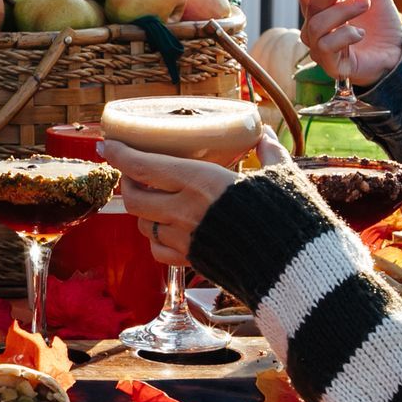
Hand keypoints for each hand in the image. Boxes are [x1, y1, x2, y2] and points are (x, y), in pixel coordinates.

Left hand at [102, 129, 291, 266]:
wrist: (296, 268)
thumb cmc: (289, 216)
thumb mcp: (281, 175)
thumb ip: (268, 153)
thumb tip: (263, 133)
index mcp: (201, 181)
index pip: (144, 165)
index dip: (120, 154)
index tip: (105, 144)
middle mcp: (185, 210)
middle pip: (134, 198)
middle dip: (128, 184)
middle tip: (134, 173)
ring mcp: (185, 239)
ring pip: (144, 224)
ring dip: (142, 212)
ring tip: (152, 200)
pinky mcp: (192, 262)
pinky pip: (158, 250)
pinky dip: (156, 239)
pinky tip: (167, 231)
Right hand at [273, 0, 401, 87]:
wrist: (396, 55)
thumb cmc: (381, 25)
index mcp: (323, 6)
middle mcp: (316, 24)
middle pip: (310, 2)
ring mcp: (319, 45)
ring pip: (318, 24)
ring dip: (343, 11)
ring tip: (366, 4)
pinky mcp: (329, 63)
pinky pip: (326, 46)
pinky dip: (346, 35)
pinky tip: (360, 34)